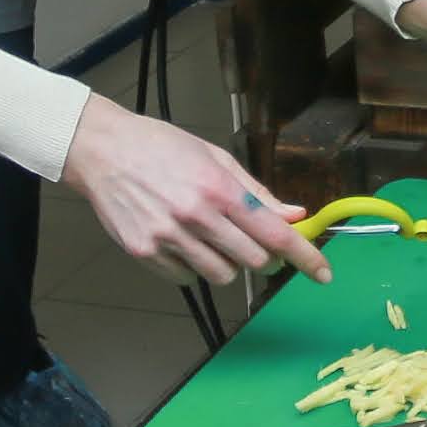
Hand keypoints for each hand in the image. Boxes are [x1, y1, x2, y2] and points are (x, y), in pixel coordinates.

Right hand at [61, 97, 326, 288]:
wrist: (103, 150)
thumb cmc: (162, 147)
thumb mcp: (215, 158)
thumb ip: (256, 192)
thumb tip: (294, 215)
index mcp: (219, 189)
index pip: (275, 234)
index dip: (305, 257)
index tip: (323, 273)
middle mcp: (196, 217)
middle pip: (254, 261)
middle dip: (263, 257)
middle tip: (254, 242)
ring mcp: (168, 238)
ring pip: (221, 275)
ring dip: (227, 262)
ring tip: (209, 236)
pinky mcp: (144, 253)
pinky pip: (186, 278)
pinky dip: (192, 267)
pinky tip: (181, 242)